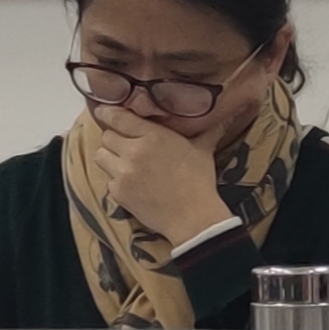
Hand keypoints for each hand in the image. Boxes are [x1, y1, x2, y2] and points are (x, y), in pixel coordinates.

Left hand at [91, 109, 234, 245]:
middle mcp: (134, 151)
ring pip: (101, 155)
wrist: (193, 218)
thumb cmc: (199, 181)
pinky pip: (107, 179)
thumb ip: (208, 129)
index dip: (109, 113)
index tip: (104, 111)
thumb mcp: (203, 150)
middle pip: (107, 135)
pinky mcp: (118, 192)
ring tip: (124, 163)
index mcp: (153, 135)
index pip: (118, 117)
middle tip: (126, 145)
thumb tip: (228, 115)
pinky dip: (116, 180)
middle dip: (114, 138)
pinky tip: (133, 184)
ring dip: (110, 157)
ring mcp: (123, 172)